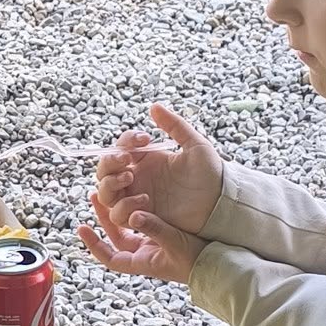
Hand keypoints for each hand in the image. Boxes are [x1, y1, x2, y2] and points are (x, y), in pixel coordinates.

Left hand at [78, 192, 203, 285]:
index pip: (110, 257)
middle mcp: (145, 252)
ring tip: (113, 186)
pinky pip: (145, 217)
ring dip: (120, 206)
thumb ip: (154, 228)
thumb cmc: (198, 260)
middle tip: (95, 195)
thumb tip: (133, 215)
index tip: (82, 229)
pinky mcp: (164, 231)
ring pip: (129, 224)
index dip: (94, 245)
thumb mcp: (174, 243)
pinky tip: (136, 188)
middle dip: (105, 216)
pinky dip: (138, 204)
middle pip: (117, 235)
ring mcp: (154, 242)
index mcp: (143, 261)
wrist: (220, 263)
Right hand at [95, 103, 221, 235]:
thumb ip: (175, 125)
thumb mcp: (195, 144)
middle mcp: (138, 179)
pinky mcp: (143, 219)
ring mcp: (138, 199)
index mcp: (147, 160)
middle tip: (126, 160)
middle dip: (109, 162)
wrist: (221, 202)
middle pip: (104, 171)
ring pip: (106, 194)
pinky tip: (144, 200)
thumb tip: (154, 106)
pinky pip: (119, 215)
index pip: (121, 147)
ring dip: (110, 184)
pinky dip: (124, 207)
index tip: (144, 139)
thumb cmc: (211, 173)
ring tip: (130, 178)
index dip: (125, 141)